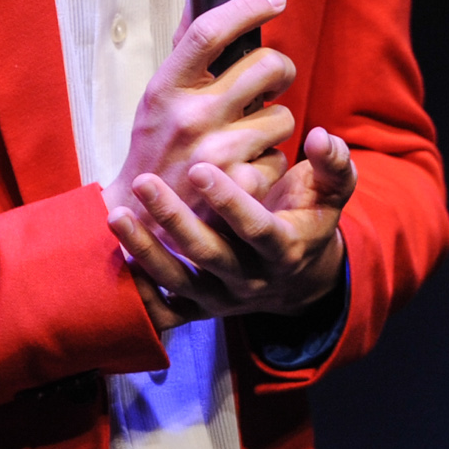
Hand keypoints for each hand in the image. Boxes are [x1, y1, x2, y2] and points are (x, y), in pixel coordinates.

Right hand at [108, 0, 297, 225]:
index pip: (210, 31)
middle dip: (279, 71)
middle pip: (266, 65)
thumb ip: (184, 50)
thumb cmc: (154, 145)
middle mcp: (190, 116)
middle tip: (269, 84)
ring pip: (283, 115)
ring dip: (273, 123)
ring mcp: (215, 152)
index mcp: (166, 87)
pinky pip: (279, 158)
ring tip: (247, 136)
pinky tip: (244, 168)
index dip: (249, 7)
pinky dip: (268, 162)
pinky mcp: (238, 185)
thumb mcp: (157, 96)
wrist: (138, 216)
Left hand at [110, 124, 355, 330]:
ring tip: (116, 215)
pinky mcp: (203, 311)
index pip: (256, 229)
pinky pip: (168, 312)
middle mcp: (253, 279)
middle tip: (145, 181)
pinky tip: (119, 259)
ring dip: (146, 250)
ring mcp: (225, 298)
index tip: (199, 168)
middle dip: (174, 219)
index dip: (229, 202)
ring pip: (181, 281)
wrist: (299, 274)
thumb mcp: (332, 191)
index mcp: (285, 248)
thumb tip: (319, 136)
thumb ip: (332, 163)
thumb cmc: (309, 215)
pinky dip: (143, 293)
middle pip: (209, 254)